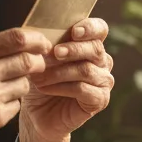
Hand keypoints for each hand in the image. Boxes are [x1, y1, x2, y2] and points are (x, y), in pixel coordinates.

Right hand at [0, 28, 52, 141]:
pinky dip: (10, 102)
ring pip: (25, 84)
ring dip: (22, 83)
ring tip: (5, 86)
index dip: (36, 39)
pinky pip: (16, 104)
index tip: (43, 43)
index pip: (18, 38)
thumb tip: (21, 41)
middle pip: (28, 61)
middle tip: (37, 64)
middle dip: (37, 62)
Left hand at [19, 18, 113, 141]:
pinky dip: (62, 87)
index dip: (90, 28)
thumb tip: (41, 32)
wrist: (37, 113)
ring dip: (60, 72)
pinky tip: (46, 88)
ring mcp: (104, 81)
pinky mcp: (100, 100)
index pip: (100, 29)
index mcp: (90, 45)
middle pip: (95, 49)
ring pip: (87, 70)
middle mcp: (102, 61)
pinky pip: (83, 89)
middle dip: (73, 49)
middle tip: (54, 53)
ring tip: (39, 76)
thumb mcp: (40, 59)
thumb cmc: (40, 80)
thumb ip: (46, 43)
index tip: (73, 31)